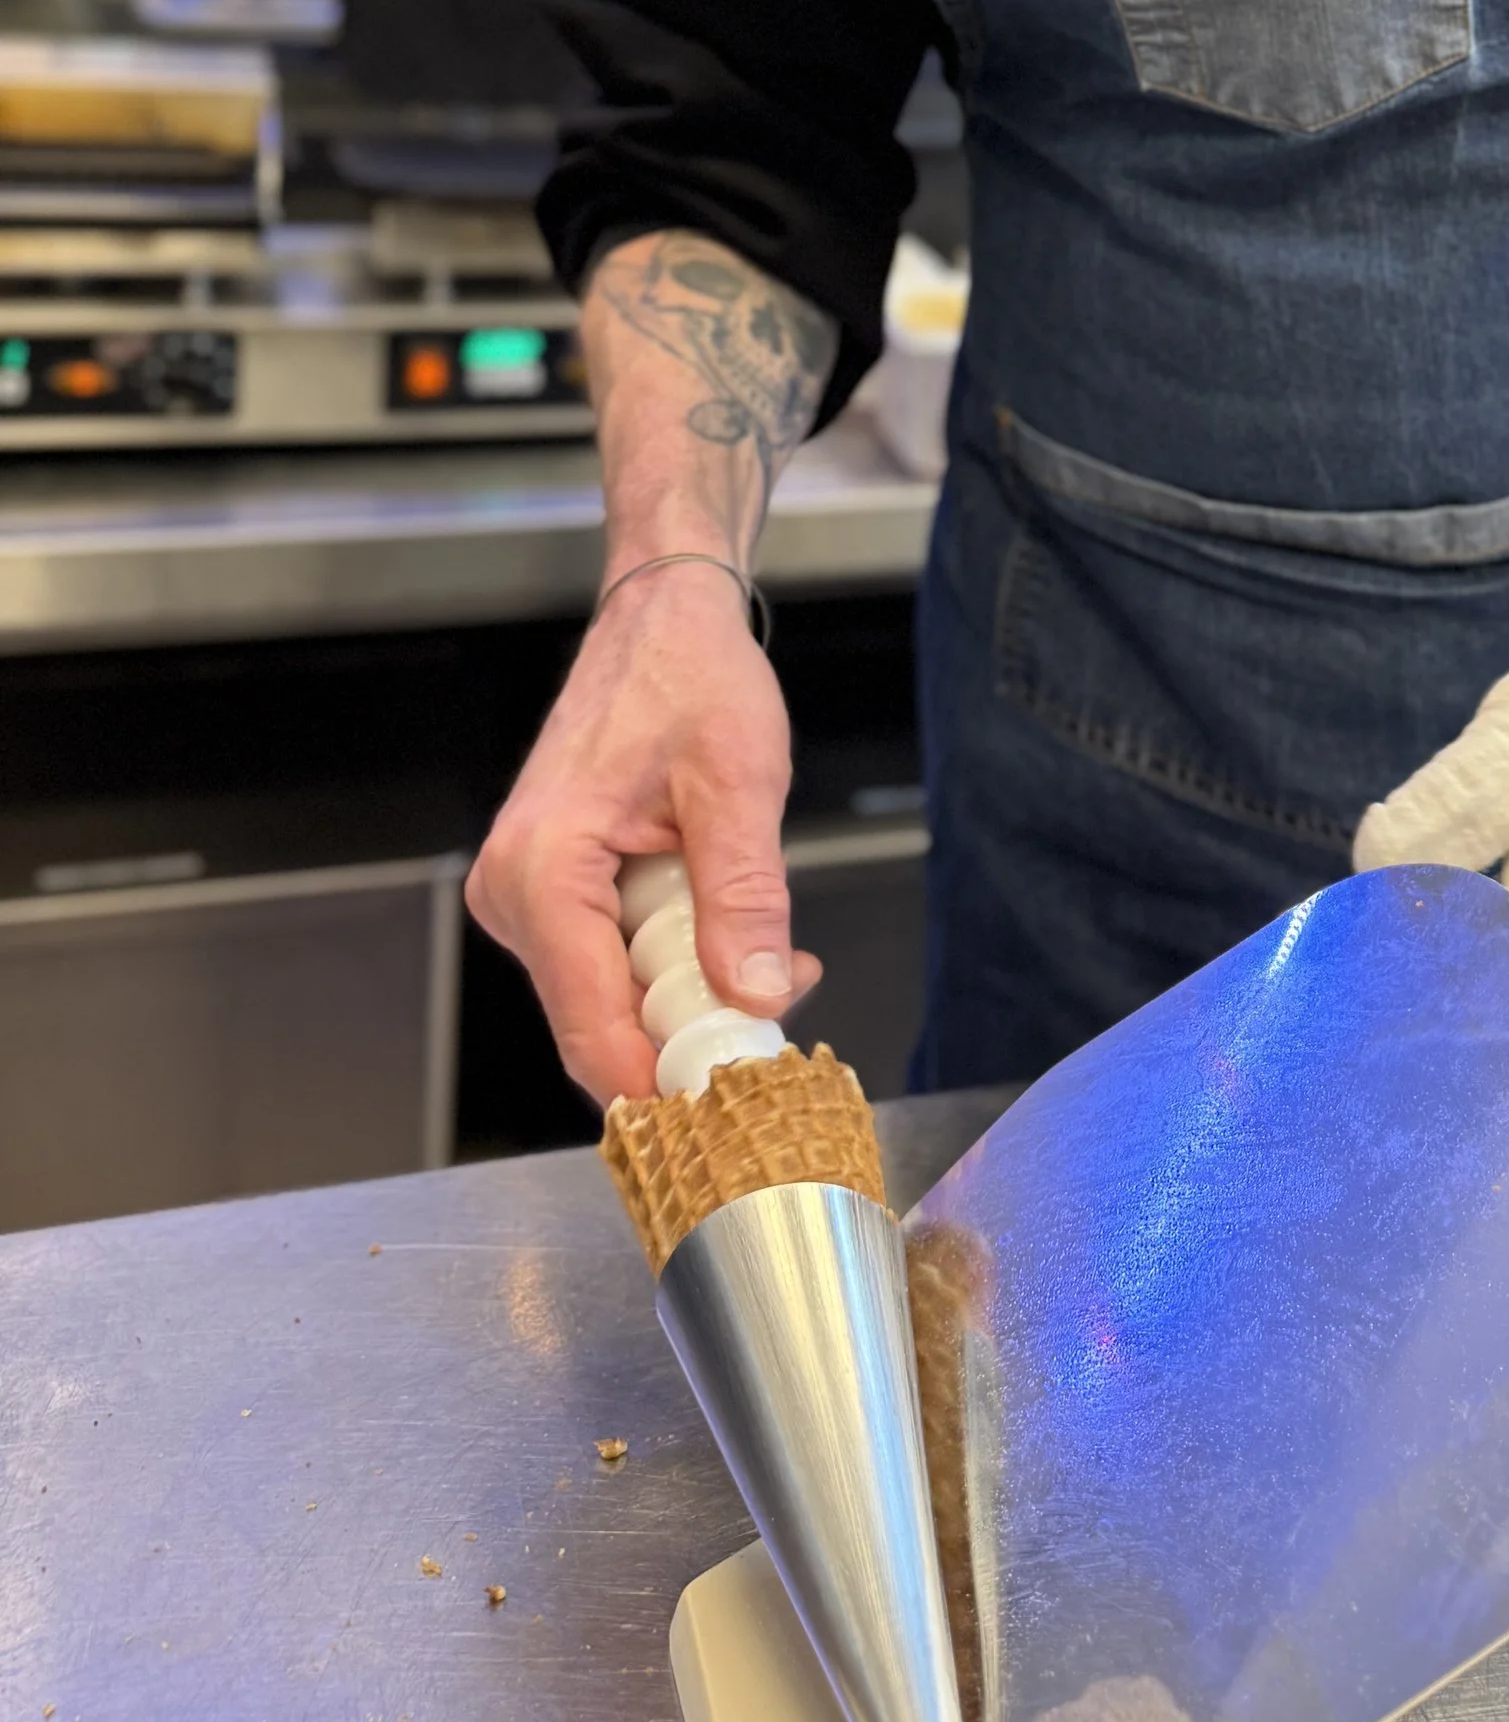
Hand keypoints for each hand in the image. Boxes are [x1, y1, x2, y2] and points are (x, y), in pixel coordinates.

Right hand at [467, 566, 821, 1101]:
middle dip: (696, 1029)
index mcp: (541, 871)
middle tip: (784, 996)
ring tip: (772, 949)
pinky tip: (730, 930)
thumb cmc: (689, 676)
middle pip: (601, 1024)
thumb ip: (745, 896)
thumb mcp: (738, 783)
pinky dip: (675, 961)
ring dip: (694, 991)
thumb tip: (757, 997)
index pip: (592, 1029)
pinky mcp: (551, 893)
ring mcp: (524, 897)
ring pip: (611, 998)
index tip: (737, 1104)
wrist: (660, 617)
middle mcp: (512, 894)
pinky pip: (611, 962)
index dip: (664, 1083)